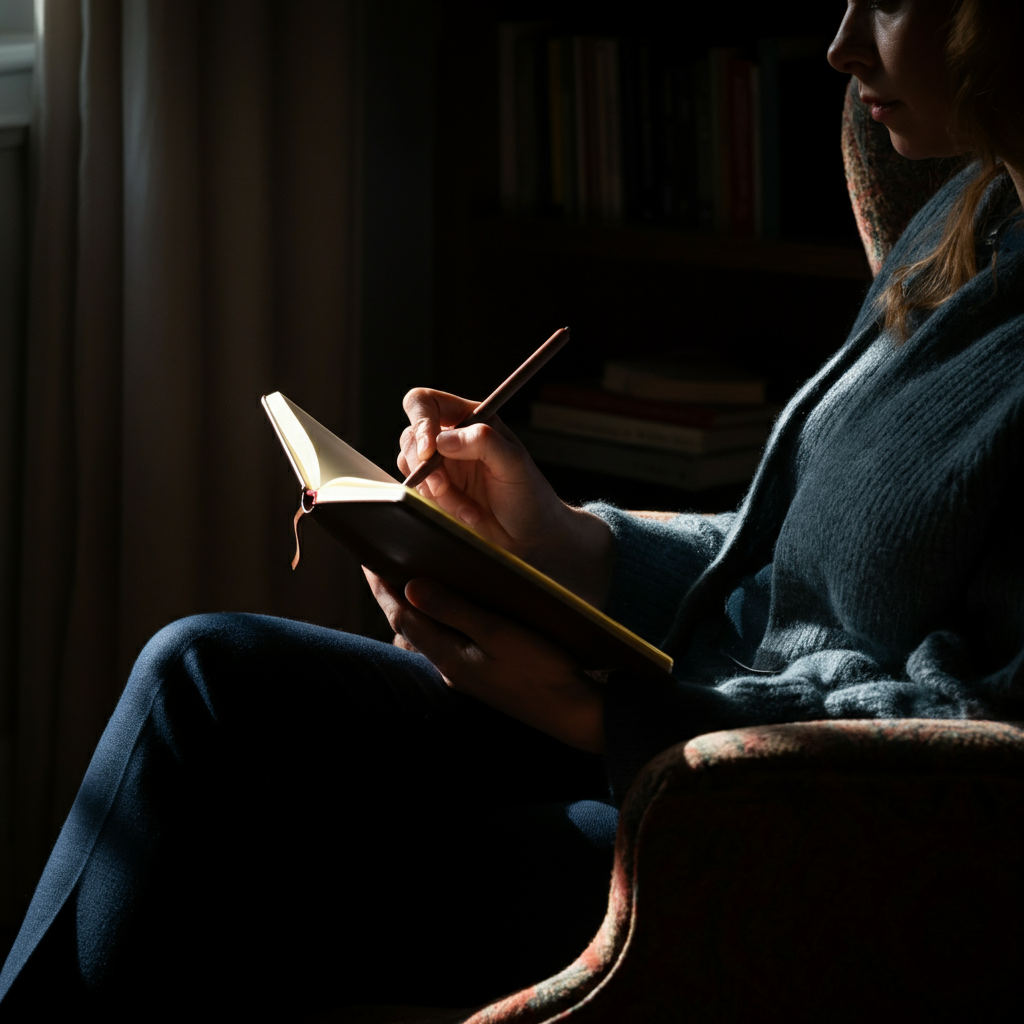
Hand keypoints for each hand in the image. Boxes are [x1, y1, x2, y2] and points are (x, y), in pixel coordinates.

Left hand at [365, 568, 604, 753]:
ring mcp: (465, 674)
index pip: (402, 616)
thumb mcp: (497, 632)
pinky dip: (437, 621)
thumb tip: (411, 588)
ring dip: (413, 609)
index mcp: (448, 656)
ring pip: (427, 636)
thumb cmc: (540, 670)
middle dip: (392, 596)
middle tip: (378, 565)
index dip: (382, 587)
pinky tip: (446, 611)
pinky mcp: (482, 676)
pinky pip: (447, 643)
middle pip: (409, 626)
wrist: (573, 713)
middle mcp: (449, 668)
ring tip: (406, 581)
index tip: (367, 560)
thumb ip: (453, 609)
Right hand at [399, 387, 612, 606]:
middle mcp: (451, 439)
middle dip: (425, 466)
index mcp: (470, 419)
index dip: (420, 422)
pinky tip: (467, 515)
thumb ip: (483, 442)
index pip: (426, 403)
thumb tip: (443, 439)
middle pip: (410, 437)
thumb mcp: (514, 463)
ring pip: (411, 469)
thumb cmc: (530, 496)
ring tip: (467, 507)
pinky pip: (418, 495)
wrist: (530, 536)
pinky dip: (439, 508)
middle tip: (444, 487)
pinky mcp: (436, 494)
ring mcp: (441, 467)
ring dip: (435, 491)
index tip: (429, 451)